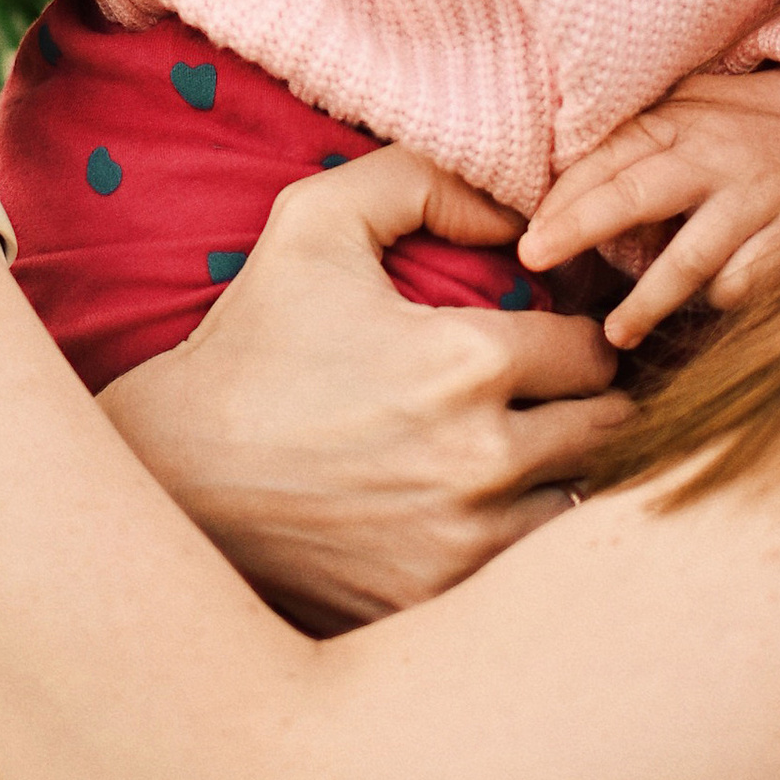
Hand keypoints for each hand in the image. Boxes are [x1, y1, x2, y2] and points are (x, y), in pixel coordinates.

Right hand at [99, 148, 628, 629]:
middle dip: (587, 406)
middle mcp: (482, 459)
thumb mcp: (315, 223)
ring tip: (528, 458)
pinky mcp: (435, 598)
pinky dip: (519, 544)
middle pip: (607, 430)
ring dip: (564, 478)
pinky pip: (525, 571)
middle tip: (550, 400)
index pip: (592, 351)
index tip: (547, 345)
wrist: (172, 473)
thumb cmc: (250, 345)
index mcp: (470, 362)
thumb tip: (514, 209)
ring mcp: (462, 542)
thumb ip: (419, 180)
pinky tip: (484, 516)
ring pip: (579, 505)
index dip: (575, 340)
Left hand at [520, 64, 779, 349]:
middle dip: (578, 228)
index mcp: (683, 120)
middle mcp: (718, 156)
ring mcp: (759, 198)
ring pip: (691, 257)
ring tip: (616, 333)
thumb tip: (562, 190)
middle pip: (635, 195)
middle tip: (535, 260)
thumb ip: (638, 141)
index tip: (527, 237)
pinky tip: (706, 308)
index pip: (608, 159)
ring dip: (648, 300)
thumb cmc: (752, 122)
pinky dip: (720, 299)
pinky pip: (746, 281)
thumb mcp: (692, 105)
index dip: (563, 200)